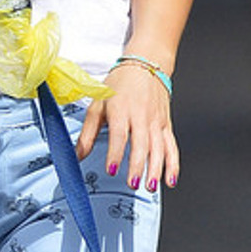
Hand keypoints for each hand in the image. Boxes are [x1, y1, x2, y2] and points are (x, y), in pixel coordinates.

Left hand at [78, 61, 178, 190]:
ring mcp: (156, 122)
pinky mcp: (166, 126)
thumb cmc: (120, 84)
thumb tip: (77, 155)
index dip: (115, 153)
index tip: (111, 169)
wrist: (146, 65)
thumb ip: (87, 132)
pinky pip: (172, 147)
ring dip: (156, 169)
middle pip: (141, 143)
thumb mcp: (98, 103)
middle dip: (137, 165)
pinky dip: (173, 164)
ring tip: (149, 186)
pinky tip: (170, 179)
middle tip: (132, 183)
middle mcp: (141, 116)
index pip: (119, 134)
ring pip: (159, 148)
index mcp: (121, 109)